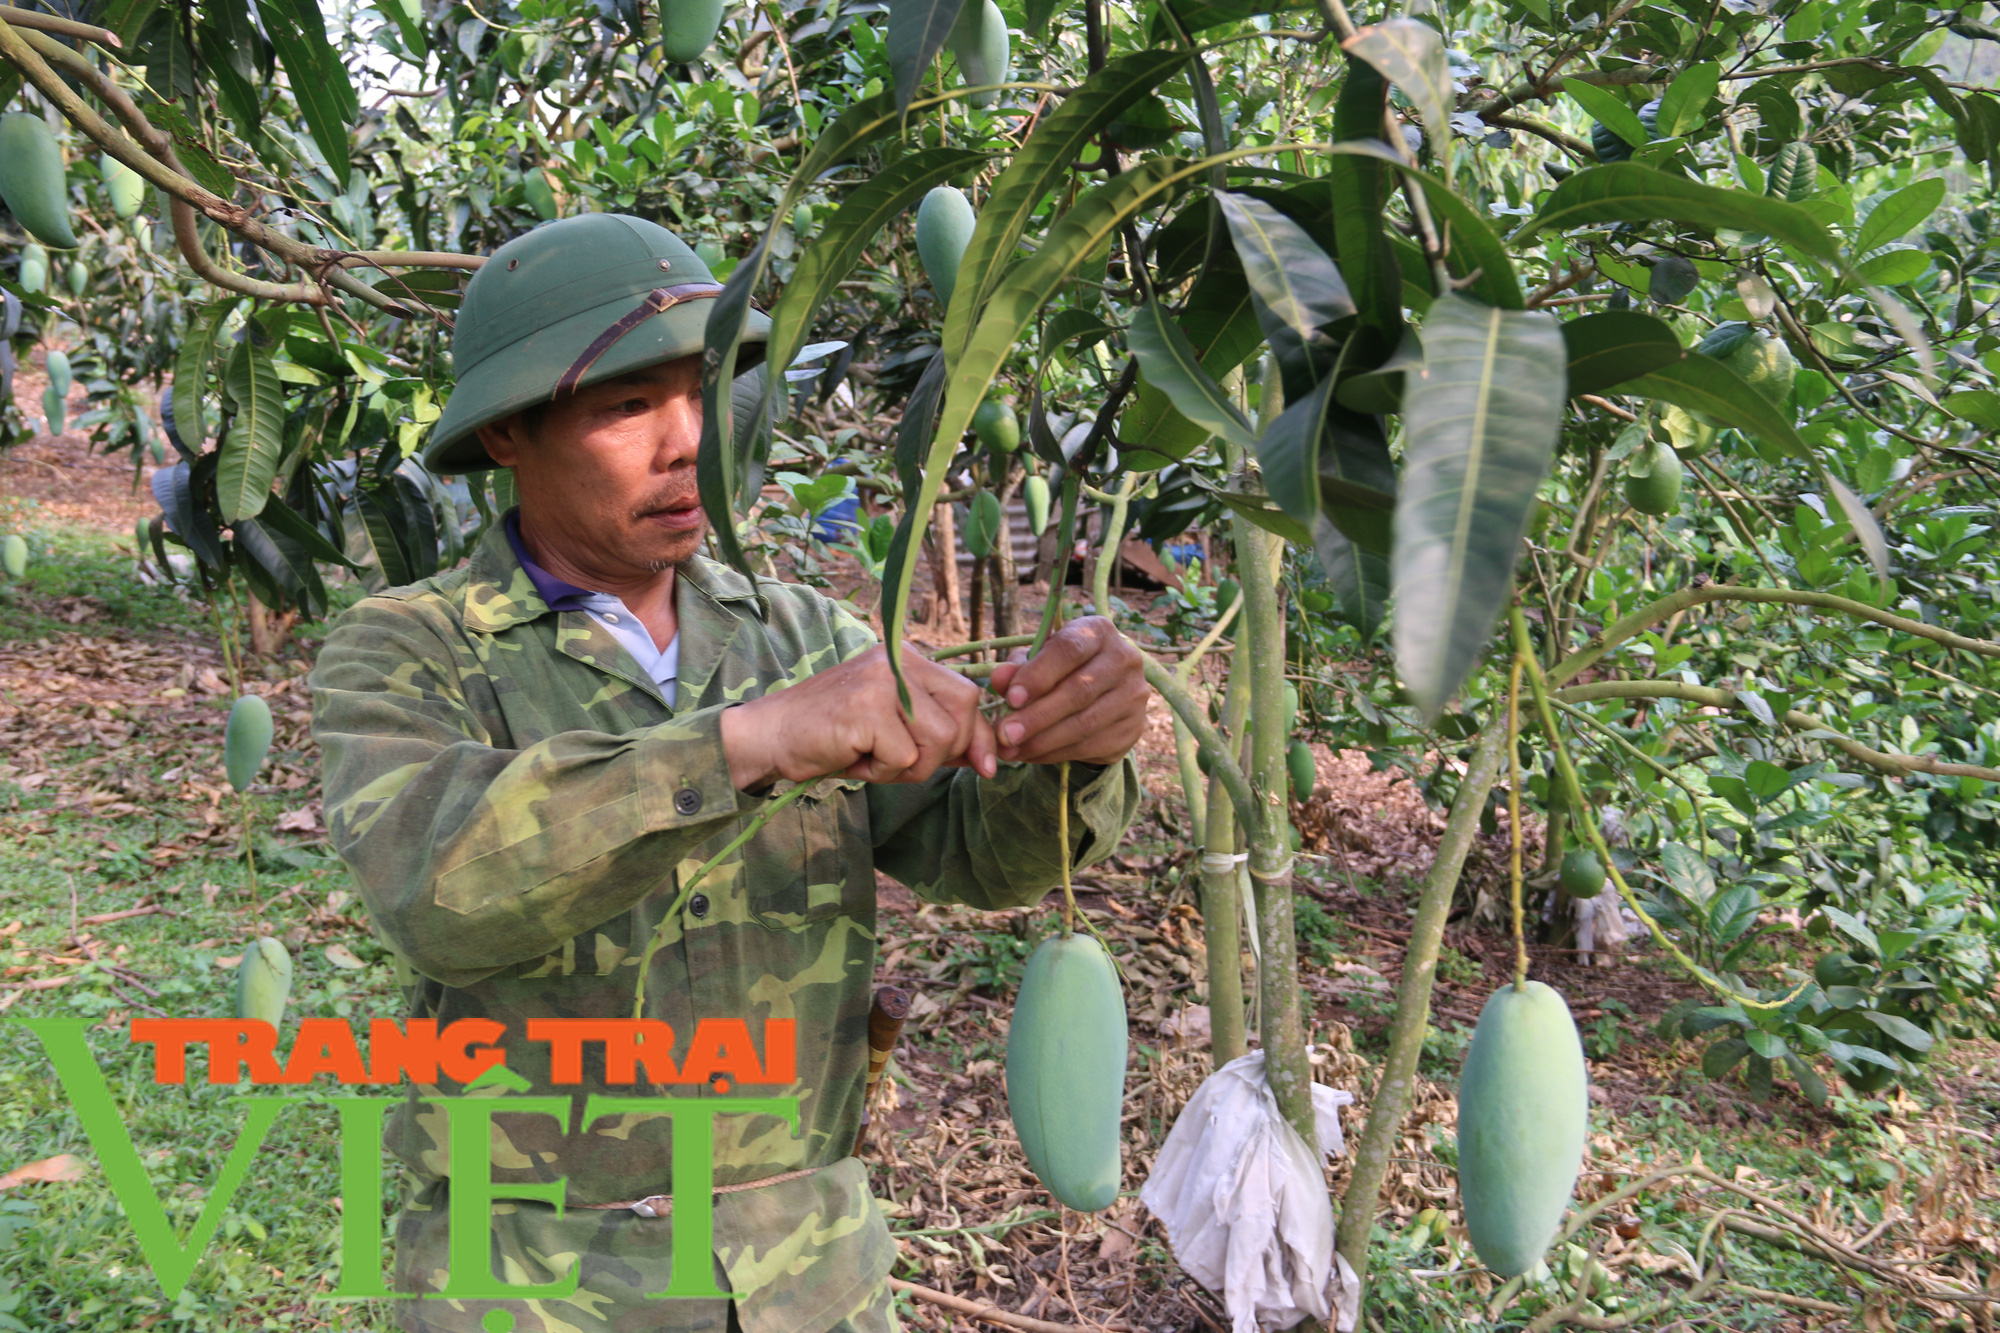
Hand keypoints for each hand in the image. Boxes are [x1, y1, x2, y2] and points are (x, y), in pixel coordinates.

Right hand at [720, 645, 997, 788]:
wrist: (770, 735)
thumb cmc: (832, 736)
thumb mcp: (893, 728)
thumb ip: (937, 733)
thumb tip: (990, 756)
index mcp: (907, 657)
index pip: (968, 694)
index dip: (981, 735)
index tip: (987, 766)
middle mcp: (898, 660)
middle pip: (964, 711)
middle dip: (946, 752)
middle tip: (904, 763)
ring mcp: (882, 680)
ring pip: (940, 739)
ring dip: (910, 766)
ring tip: (873, 759)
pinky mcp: (866, 707)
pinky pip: (905, 757)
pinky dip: (883, 772)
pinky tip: (855, 760)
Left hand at [984, 617, 1148, 765]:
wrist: (1102, 691)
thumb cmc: (1062, 668)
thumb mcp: (1038, 660)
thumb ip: (1018, 667)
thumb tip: (999, 678)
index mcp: (1099, 632)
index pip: (1070, 650)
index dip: (1039, 675)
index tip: (1011, 698)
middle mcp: (1125, 659)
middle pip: (1079, 691)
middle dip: (1036, 716)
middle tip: (1004, 734)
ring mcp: (1134, 695)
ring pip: (1085, 724)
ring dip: (1043, 741)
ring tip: (1011, 749)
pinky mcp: (1134, 727)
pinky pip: (1091, 745)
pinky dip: (1055, 754)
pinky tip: (1030, 755)